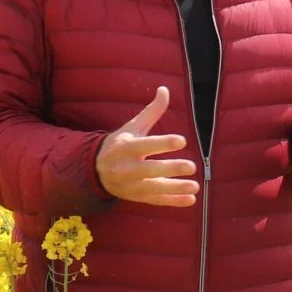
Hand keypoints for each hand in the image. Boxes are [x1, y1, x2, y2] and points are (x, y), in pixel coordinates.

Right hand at [96, 86, 197, 206]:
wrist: (96, 170)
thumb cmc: (121, 144)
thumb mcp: (133, 127)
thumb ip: (152, 111)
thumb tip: (164, 89)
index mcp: (127, 147)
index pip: (146, 145)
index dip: (163, 143)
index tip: (182, 141)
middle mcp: (128, 167)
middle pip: (150, 169)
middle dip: (171, 169)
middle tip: (192, 166)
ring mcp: (132, 185)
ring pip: (154, 188)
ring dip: (175, 189)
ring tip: (195, 187)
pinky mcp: (137, 197)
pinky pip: (156, 200)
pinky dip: (173, 202)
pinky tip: (191, 200)